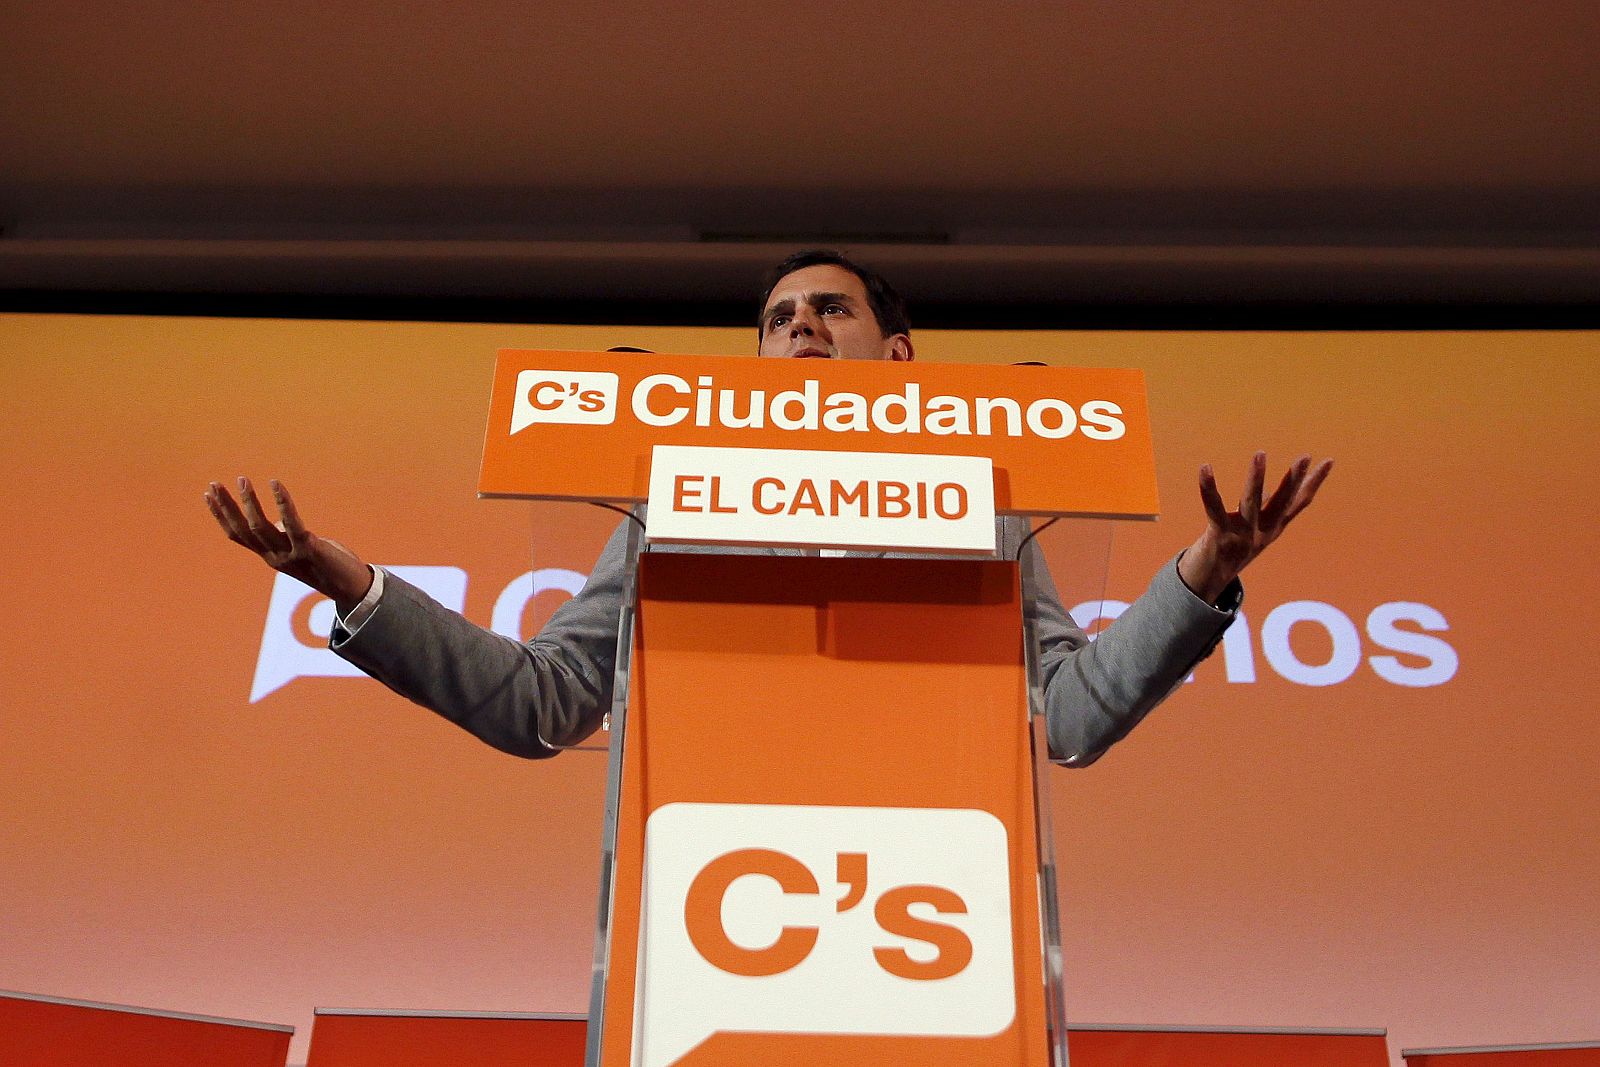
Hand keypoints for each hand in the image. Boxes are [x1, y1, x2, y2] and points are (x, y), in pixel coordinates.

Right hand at [205, 477, 372, 610]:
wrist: (354, 590)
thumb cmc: (330, 565)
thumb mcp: (302, 549)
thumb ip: (287, 538)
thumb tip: (278, 523)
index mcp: (270, 556)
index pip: (238, 535)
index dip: (221, 516)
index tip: (209, 495)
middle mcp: (275, 557)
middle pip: (243, 531)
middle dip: (227, 507)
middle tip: (214, 483)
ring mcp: (290, 554)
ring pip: (261, 527)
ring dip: (249, 502)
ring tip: (242, 480)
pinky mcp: (309, 549)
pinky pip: (292, 523)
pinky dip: (283, 503)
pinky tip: (276, 484)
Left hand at [1178, 452, 1332, 602]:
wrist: (1210, 581)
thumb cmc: (1232, 548)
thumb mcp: (1254, 530)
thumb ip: (1264, 510)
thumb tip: (1270, 491)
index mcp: (1273, 528)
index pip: (1299, 502)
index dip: (1314, 482)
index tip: (1329, 461)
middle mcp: (1262, 532)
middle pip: (1282, 502)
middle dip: (1294, 478)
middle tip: (1306, 456)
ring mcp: (1242, 535)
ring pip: (1251, 502)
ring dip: (1256, 477)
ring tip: (1260, 454)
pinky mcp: (1219, 536)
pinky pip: (1214, 509)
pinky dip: (1208, 488)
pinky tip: (1205, 468)